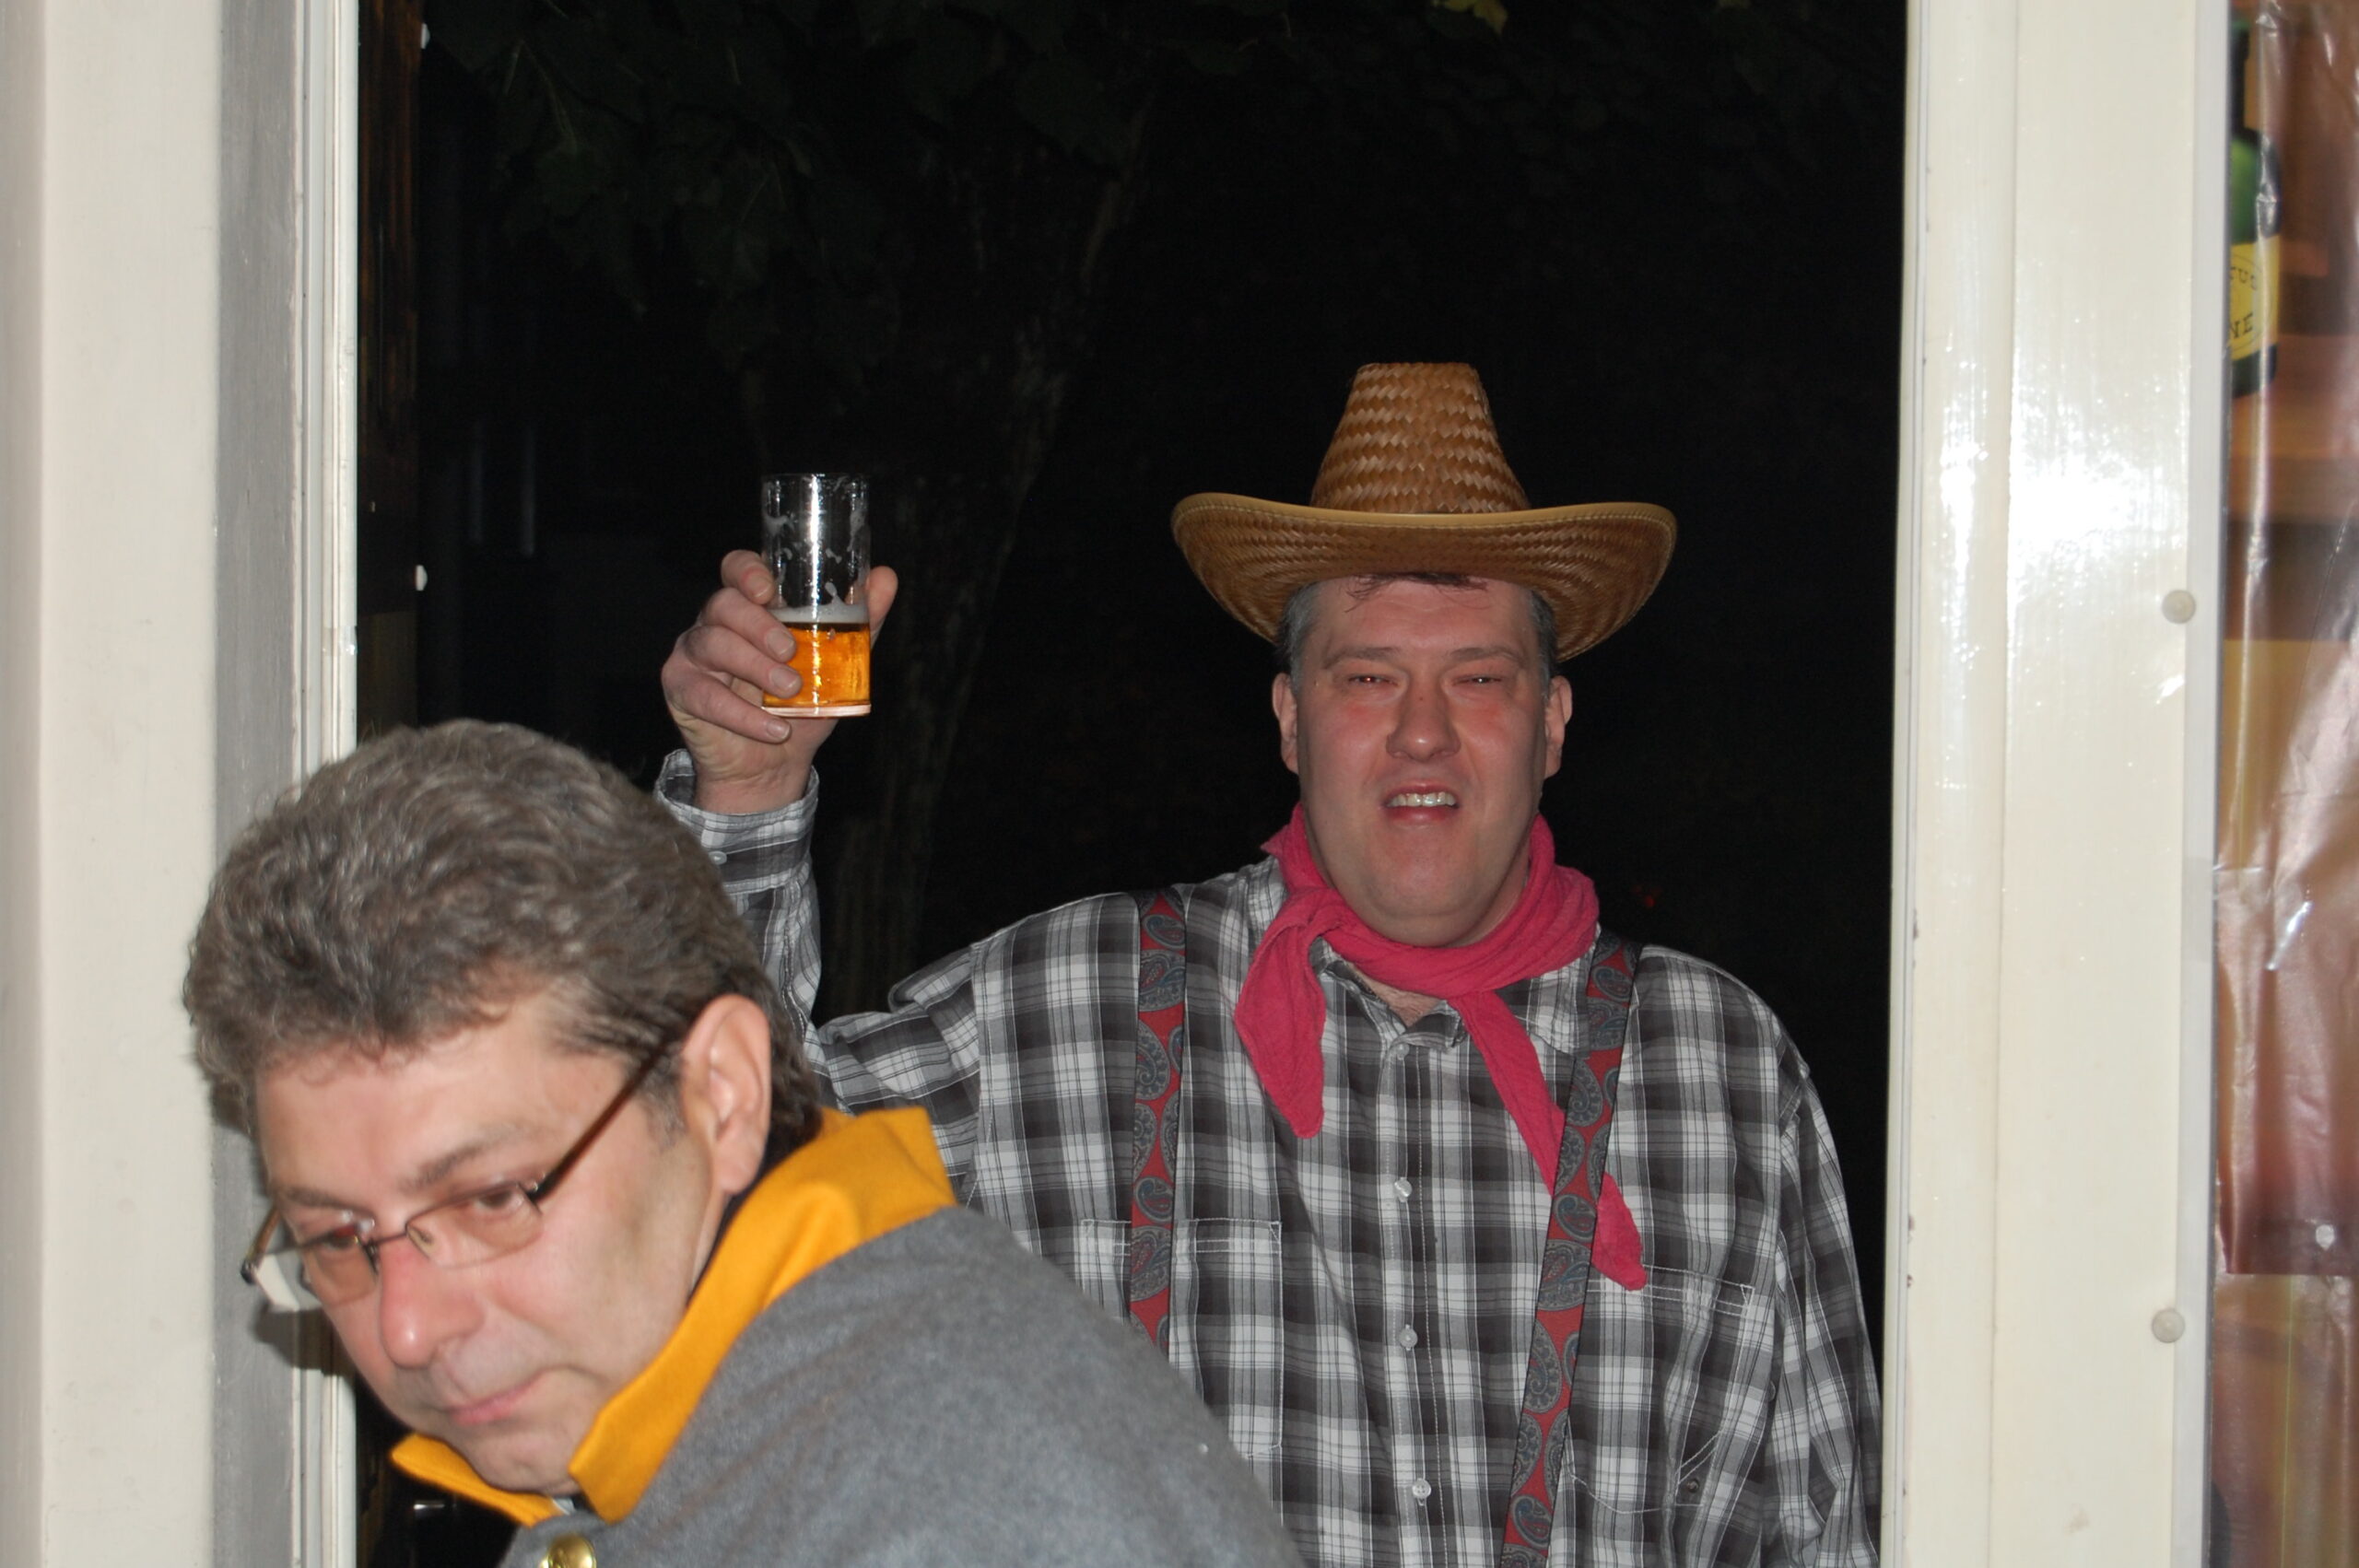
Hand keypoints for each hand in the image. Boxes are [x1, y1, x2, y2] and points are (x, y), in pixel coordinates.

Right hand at [662, 551, 899, 813]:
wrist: (774, 764)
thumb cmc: (802, 703)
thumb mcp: (838, 663)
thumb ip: (860, 622)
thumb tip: (885, 577)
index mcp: (751, 605)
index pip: (738, 568)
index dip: (748, 571)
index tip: (768, 590)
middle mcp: (715, 622)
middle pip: (724, 604)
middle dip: (759, 626)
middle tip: (791, 652)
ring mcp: (693, 653)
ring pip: (713, 643)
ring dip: (756, 668)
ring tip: (791, 691)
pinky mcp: (681, 689)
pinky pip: (704, 694)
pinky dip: (743, 714)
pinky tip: (775, 728)